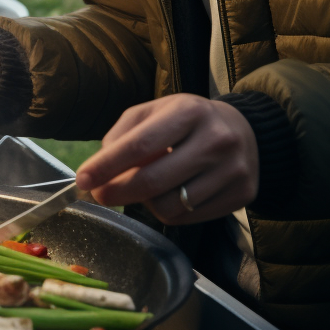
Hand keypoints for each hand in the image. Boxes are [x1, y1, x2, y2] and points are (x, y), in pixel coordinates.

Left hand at [75, 94, 258, 224]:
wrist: (246, 131)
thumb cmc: (189, 120)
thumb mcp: (156, 111)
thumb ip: (124, 133)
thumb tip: (100, 166)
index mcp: (189, 111)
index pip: (140, 145)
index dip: (107, 166)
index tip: (84, 179)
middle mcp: (215, 139)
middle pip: (153, 180)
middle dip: (117, 191)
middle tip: (100, 194)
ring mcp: (232, 170)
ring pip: (170, 206)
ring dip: (145, 203)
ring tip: (144, 189)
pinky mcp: (242, 194)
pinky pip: (189, 218)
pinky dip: (169, 211)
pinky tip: (168, 195)